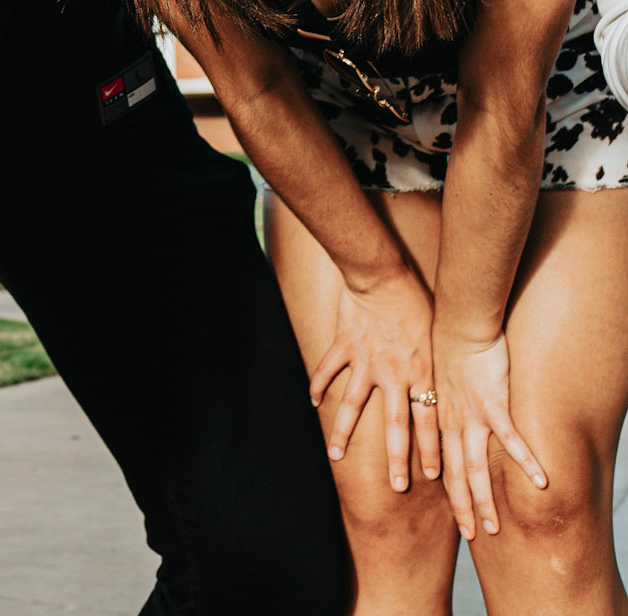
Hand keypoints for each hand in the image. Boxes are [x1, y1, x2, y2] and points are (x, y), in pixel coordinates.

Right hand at [309, 268, 441, 492]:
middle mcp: (393, 373)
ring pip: (353, 405)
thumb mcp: (435, 332)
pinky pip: (328, 370)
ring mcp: (365, 361)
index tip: (434, 475)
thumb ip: (435, 360)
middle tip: (396, 486)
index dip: (432, 448)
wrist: (383, 273)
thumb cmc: (415, 298)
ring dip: (343, 433)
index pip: (429, 419)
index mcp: (420, 370)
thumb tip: (446, 379)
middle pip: (396, 424)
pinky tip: (313, 402)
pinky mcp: (344, 346)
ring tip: (336, 456)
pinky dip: (318, 385)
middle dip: (397, 458)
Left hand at [434, 328, 545, 539]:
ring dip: (485, 500)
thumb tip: (446, 411)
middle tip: (472, 537)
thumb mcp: (438, 377)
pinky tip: (541, 481)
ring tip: (494, 527)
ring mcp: (474, 416)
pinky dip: (526, 462)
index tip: (456, 517)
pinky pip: (511, 439)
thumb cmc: (449, 343)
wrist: (458, 321)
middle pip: (457, 475)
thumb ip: (445, 399)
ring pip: (477, 468)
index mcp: (441, 417)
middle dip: (462, 508)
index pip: (444, 464)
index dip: (449, 493)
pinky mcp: (494, 403)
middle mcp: (454, 423)